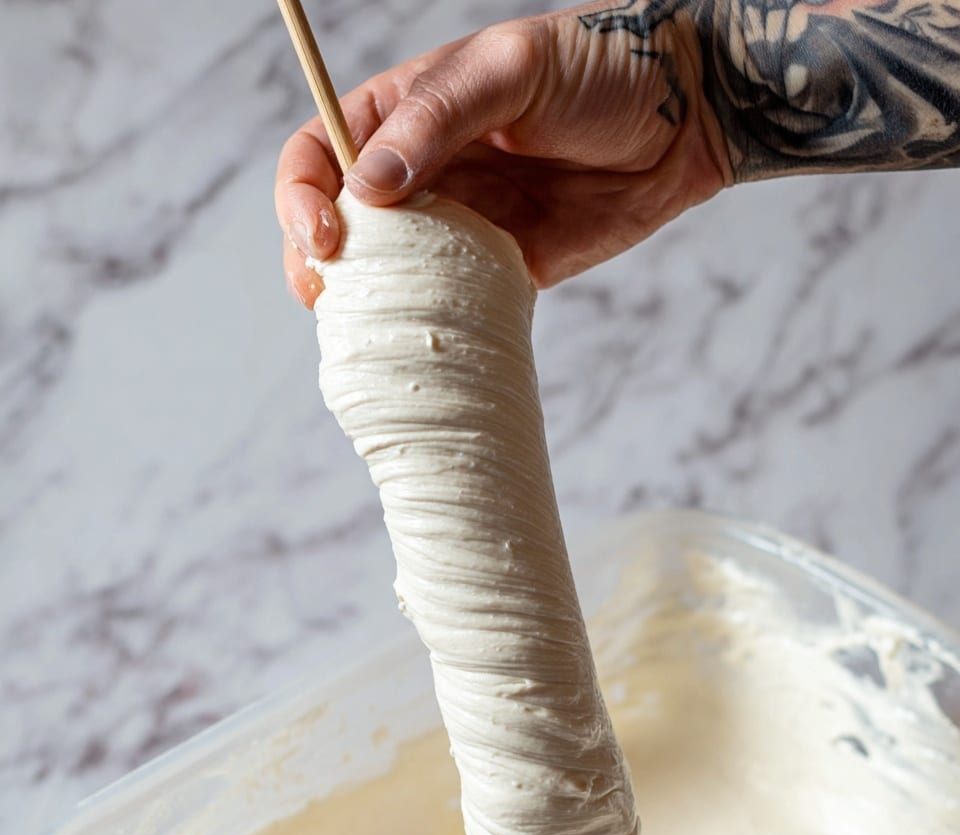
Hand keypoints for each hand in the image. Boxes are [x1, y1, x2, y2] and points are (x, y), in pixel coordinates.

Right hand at [275, 1, 731, 306]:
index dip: (302, 194)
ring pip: (387, 273)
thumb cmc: (603, 68)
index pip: (321, 150)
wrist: (687, 120)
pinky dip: (429, 326)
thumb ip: (439, 118)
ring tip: (365, 327)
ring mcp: (459, 225)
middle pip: (340, 224)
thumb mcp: (513, 69)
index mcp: (407, 112)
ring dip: (367, 304)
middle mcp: (423, 172)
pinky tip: (424, 341)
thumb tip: (367, 186)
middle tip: (327, 294)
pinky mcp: (501, 270)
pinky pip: (450, 304)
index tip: (324, 235)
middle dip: (318, 261)